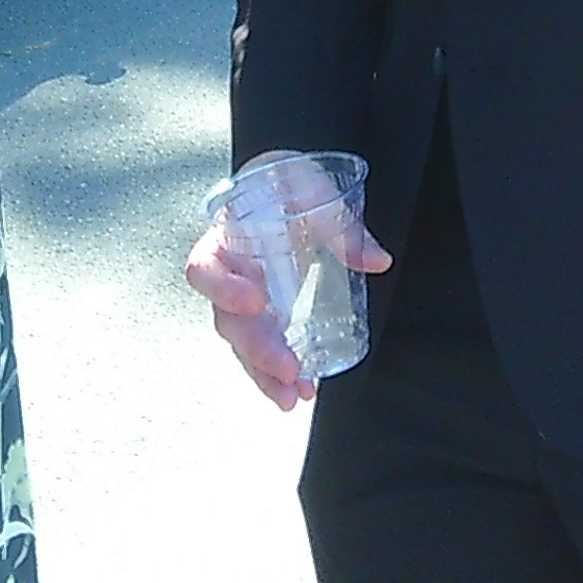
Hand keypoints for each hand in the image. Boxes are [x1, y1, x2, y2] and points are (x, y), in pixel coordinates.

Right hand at [184, 193, 392, 411]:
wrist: (282, 187)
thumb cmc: (286, 185)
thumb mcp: (310, 190)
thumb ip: (340, 225)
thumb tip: (377, 261)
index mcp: (224, 239)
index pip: (204, 268)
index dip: (223, 288)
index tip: (255, 300)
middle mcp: (227, 276)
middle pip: (227, 321)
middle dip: (257, 349)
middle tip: (287, 368)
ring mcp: (242, 301)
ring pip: (243, 345)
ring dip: (265, 373)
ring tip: (292, 397)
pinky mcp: (263, 316)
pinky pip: (263, 349)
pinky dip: (278, 374)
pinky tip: (300, 391)